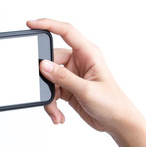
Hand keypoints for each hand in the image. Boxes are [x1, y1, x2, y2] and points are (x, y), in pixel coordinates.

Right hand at [27, 18, 136, 132]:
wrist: (116, 122)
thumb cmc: (112, 103)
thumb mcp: (86, 90)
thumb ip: (63, 77)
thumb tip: (43, 65)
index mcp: (88, 54)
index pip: (66, 31)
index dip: (48, 24)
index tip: (31, 24)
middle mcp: (78, 61)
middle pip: (51, 60)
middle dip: (46, 79)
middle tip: (46, 91)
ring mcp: (71, 74)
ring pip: (49, 79)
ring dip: (50, 97)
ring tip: (55, 110)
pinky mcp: (67, 87)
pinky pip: (51, 91)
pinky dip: (51, 103)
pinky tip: (58, 114)